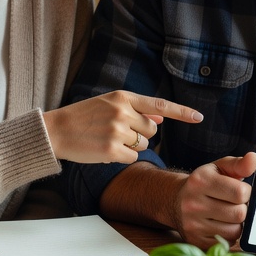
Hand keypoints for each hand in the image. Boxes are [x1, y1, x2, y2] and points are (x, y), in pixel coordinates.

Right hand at [43, 91, 202, 164]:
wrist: (56, 130)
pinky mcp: (111, 150)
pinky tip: (105, 150)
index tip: (199, 118)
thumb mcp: (109, 105)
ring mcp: (117, 131)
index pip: (160, 106)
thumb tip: (162, 119)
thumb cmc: (84, 117)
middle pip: (152, 130)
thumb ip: (136, 110)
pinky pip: (132, 158)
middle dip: (140, 134)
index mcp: (123, 97)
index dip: (182, 113)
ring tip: (108, 139)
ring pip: (143, 145)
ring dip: (131, 147)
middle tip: (118, 132)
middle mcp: (123, 112)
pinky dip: (122, 158)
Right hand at [172, 153, 255, 248]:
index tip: (239, 191)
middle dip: (241, 209)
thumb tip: (254, 158)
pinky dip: (228, 235)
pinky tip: (221, 225)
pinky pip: (226, 243)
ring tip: (227, 214)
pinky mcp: (195, 241)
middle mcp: (193, 203)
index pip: (240, 192)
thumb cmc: (204, 183)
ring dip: (236, 224)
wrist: (175, 200)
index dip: (246, 192)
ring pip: (234, 231)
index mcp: (201, 181)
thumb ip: (239, 164)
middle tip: (234, 204)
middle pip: (238, 214)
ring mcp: (192, 224)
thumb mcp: (219, 168)